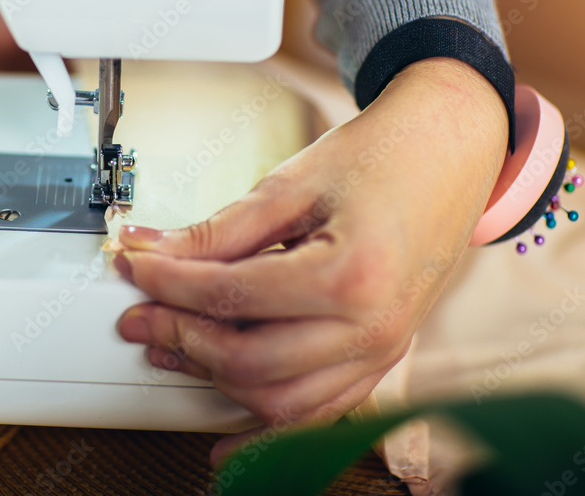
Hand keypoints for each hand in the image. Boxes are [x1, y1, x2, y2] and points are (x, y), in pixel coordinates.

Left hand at [114, 57, 507, 463]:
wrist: (449, 151)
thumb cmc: (383, 158)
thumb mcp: (291, 184)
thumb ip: (219, 230)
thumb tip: (153, 250)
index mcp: (350, 275)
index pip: (230, 297)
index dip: (168, 284)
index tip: (135, 267)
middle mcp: (373, 327)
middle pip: (250, 362)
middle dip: (180, 338)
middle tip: (139, 314)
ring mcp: (383, 350)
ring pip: (280, 402)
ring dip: (216, 379)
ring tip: (171, 349)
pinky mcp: (383, 357)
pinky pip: (320, 410)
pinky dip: (268, 422)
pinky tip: (229, 433)